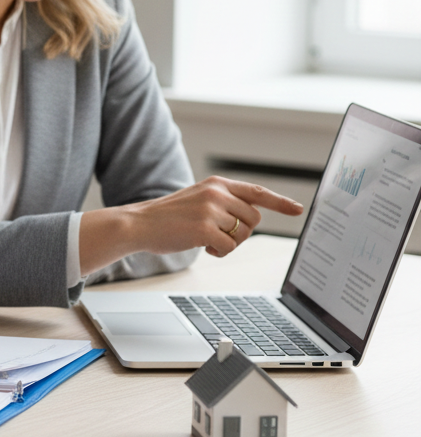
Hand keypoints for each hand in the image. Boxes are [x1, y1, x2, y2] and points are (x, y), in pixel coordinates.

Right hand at [81, 176, 303, 272]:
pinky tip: (201, 247)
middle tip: (217, 234)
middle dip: (241, 232)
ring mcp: (211, 210)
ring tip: (204, 239)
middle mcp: (217, 193)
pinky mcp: (205, 228)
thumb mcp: (197, 199)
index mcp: (217, 184)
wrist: (138, 223)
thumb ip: (223, 202)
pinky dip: (218, 253)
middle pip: (253, 219)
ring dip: (228, 244)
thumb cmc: (167, 216)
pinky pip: (229, 248)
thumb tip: (250, 218)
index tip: (298, 209)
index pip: (256, 191)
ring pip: (242, 235)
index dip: (280, 202)